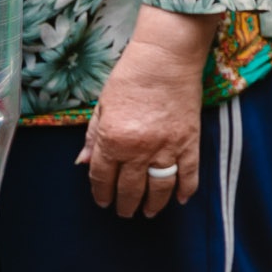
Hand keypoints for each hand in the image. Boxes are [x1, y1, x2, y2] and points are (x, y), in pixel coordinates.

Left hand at [81, 16, 207, 216]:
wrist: (166, 58)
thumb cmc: (130, 77)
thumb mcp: (102, 106)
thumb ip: (92, 137)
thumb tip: (82, 163)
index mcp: (112, 139)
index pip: (102, 177)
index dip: (101, 192)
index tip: (103, 201)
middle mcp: (138, 149)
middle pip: (129, 189)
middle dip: (125, 204)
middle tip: (125, 211)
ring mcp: (166, 147)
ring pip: (158, 188)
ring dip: (152, 205)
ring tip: (149, 212)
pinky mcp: (189, 142)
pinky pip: (188, 174)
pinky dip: (185, 190)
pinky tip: (179, 200)